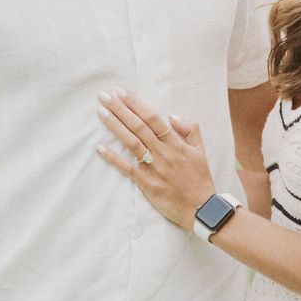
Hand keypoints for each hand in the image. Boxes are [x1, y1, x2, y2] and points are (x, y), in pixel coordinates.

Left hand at [95, 90, 217, 231]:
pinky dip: (113, 158)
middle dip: (120, 109)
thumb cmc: (200, 179)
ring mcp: (153, 167)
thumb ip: (190, 130)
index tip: (122, 92)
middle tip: (105, 96)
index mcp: (176, 143)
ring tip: (101, 112)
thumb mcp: (200, 151)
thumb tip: (172, 115)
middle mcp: (163, 152)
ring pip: (131, 142)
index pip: (153, 118)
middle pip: (139, 126)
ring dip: (115, 126)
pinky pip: (127, 168)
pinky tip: (100, 147)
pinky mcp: (146, 183)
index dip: (137, 104)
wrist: (200, 208)